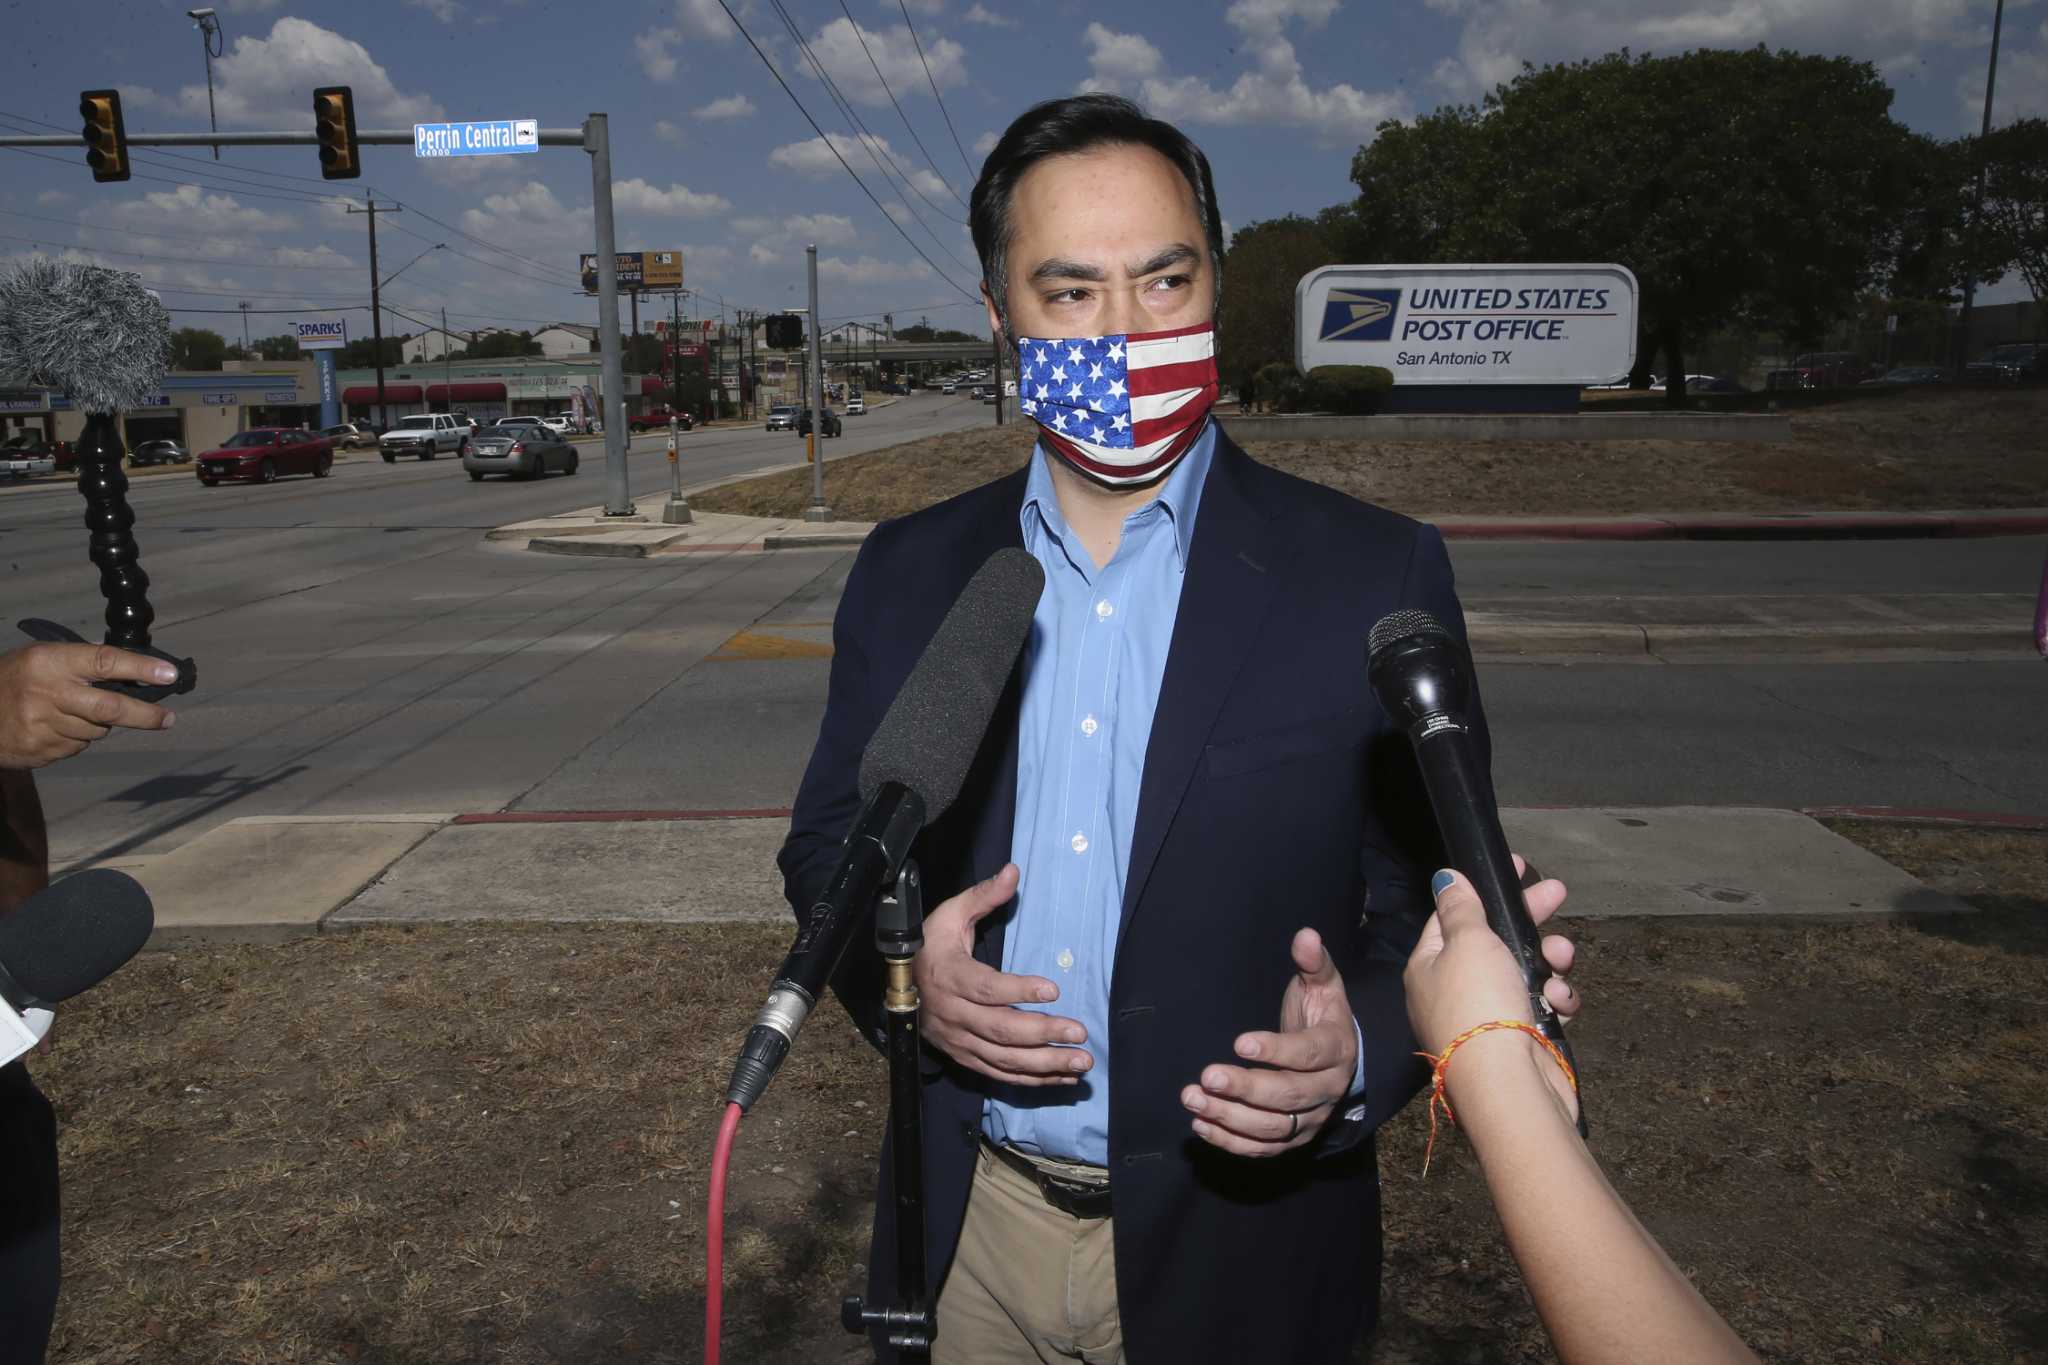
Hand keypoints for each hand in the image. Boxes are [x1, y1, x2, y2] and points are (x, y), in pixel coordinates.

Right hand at [0, 643, 176, 769]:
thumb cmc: (14, 679)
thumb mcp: (42, 658)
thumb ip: (82, 664)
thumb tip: (135, 672)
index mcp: (49, 662)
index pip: (105, 661)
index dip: (141, 668)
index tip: (170, 674)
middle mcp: (48, 693)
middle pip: (110, 708)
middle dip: (146, 716)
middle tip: (168, 719)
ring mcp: (43, 725)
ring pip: (97, 730)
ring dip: (98, 725)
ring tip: (73, 712)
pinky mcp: (41, 750)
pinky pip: (78, 746)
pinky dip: (77, 738)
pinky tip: (55, 727)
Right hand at [914, 863, 1092, 1086]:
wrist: (899, 986)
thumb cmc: (930, 946)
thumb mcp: (950, 914)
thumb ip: (983, 896)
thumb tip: (1013, 870)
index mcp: (951, 976)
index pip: (987, 988)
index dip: (1019, 990)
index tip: (1054, 989)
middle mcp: (954, 1014)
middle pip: (1001, 1030)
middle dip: (1044, 1033)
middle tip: (1079, 1033)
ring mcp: (959, 1040)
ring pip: (1004, 1059)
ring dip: (1045, 1063)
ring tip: (1080, 1062)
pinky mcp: (965, 1057)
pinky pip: (1000, 1074)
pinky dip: (1032, 1079)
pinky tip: (1061, 1076)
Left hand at [1182, 927, 1357, 1156]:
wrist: (1339, 1058)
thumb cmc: (1322, 1016)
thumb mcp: (1323, 986)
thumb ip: (1314, 963)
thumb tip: (1305, 935)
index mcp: (1336, 1050)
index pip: (1308, 1054)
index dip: (1276, 1050)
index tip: (1238, 1042)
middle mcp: (1327, 1090)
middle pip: (1288, 1096)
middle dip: (1245, 1089)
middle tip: (1206, 1076)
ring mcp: (1311, 1119)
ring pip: (1273, 1128)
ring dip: (1230, 1117)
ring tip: (1193, 1099)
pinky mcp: (1294, 1139)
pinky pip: (1263, 1149)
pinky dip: (1231, 1141)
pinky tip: (1201, 1124)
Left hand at [1404, 861, 1578, 1118]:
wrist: (1509, 1086)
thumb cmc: (1480, 1004)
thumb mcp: (1468, 942)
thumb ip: (1461, 908)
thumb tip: (1445, 878)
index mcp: (1428, 967)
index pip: (1454, 917)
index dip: (1484, 891)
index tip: (1518, 871)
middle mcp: (1453, 992)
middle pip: (1494, 942)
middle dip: (1529, 920)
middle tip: (1558, 894)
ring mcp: (1488, 1019)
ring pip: (1524, 973)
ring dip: (1549, 961)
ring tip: (1561, 958)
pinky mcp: (1521, 1041)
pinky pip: (1541, 1007)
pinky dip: (1555, 1000)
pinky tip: (1561, 1001)